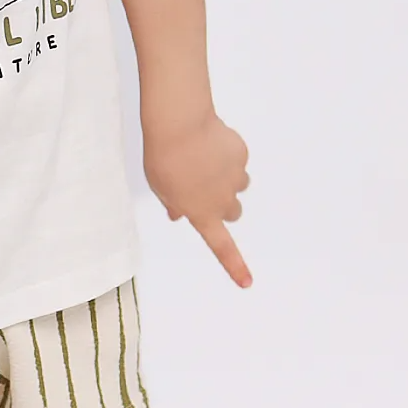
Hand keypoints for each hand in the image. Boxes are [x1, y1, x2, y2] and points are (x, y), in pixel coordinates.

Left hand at [144, 112, 252, 287]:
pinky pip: (237, 159)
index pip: (221, 247)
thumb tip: (177, 214)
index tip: (247, 282)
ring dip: (228, 179)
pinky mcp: (241, 155)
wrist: (180, 125)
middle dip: (223, 203)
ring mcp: (236, 178)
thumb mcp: (160, 187)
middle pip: (234, 212)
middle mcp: (224, 201)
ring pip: (238, 184)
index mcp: (202, 214)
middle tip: (205, 186)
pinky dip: (228, 155)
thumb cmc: (163, 158)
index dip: (235, 266)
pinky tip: (210, 141)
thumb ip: (173, 203)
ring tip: (206, 160)